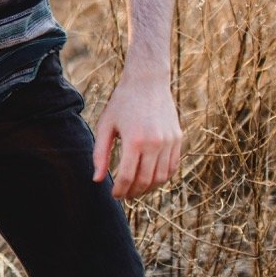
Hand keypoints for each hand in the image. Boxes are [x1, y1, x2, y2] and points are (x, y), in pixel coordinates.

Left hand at [92, 69, 181, 198]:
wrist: (147, 81)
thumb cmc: (122, 102)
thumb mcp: (106, 125)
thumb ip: (100, 154)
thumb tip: (97, 179)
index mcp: (135, 140)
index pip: (128, 176)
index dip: (120, 190)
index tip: (114, 195)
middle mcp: (155, 143)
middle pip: (146, 180)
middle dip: (134, 193)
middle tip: (124, 195)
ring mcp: (169, 142)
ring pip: (162, 177)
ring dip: (149, 188)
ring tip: (136, 190)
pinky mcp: (178, 139)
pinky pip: (173, 167)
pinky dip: (163, 177)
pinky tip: (151, 179)